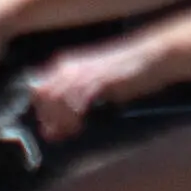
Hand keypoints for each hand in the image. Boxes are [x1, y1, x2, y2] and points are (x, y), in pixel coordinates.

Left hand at [22, 34, 159, 143]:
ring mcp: (83, 72)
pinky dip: (74, 118)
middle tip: (58, 135)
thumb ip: (76, 95)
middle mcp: (70, 66)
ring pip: (55, 99)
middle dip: (47, 117)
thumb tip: (59, 121)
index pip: (38, 88)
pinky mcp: (97, 80)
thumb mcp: (95, 80)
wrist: (152, 56)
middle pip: (42, 95)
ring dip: (59, 120)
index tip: (49, 128)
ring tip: (70, 133)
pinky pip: (76, 102)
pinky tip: (80, 127)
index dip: (40, 110)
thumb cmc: (128, 70)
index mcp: (66, 64)